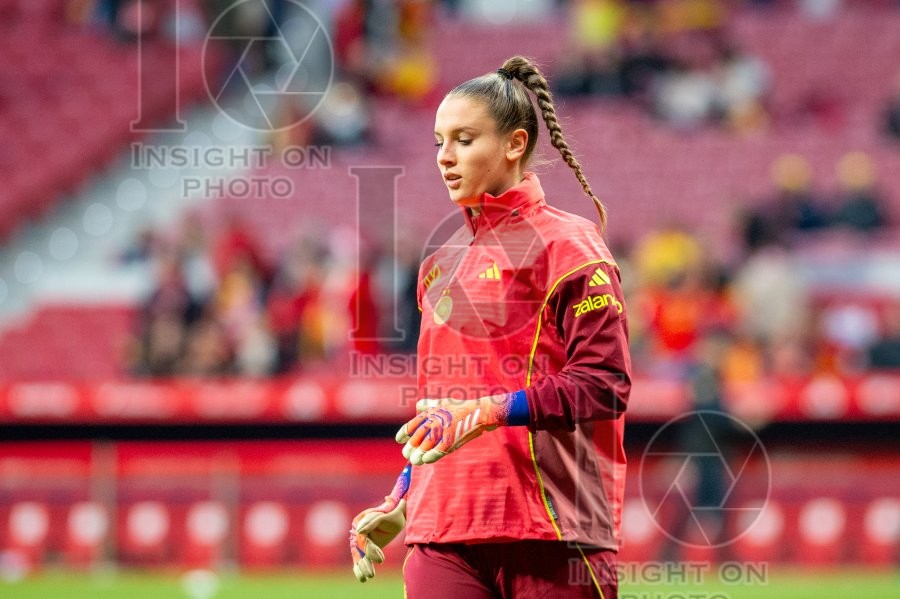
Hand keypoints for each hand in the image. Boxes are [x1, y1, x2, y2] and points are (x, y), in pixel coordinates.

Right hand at [350, 498, 406, 582]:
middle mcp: (358, 532)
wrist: (397, 516)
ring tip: (368, 576)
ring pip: (359, 556)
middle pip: (359, 549)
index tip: (381, 560)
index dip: (369, 549)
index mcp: (360, 522)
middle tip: (373, 572)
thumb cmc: (391, 514)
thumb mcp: (384, 516)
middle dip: (365, 562)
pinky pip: (362, 559)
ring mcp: (361, 541)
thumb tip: (359, 531)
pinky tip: (363, 579)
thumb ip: (371, 521)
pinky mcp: (366, 548)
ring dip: (362, 567)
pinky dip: (361, 569)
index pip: (362, 538)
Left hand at [396, 394, 517, 464]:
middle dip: (411, 446)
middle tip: (406, 454)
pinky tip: (426, 461)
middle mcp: (435, 421)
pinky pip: (439, 449)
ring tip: (414, 461)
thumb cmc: (461, 407)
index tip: (399, 439)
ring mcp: (443, 430)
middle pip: (418, 436)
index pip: (413, 424)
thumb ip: (429, 405)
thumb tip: (418, 404)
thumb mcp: (443, 402)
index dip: (405, 432)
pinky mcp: (452, 438)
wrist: (480, 411)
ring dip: (419, 454)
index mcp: (431, 413)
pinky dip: (432, 455)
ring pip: (427, 445)